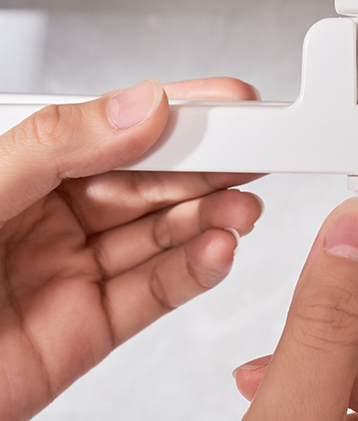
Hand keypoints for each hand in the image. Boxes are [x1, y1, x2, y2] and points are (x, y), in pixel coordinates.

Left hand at [0, 77, 264, 420]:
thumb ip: (56, 145)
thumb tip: (139, 105)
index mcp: (26, 169)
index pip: (119, 129)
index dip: (180, 113)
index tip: (233, 101)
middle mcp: (55, 215)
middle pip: (151, 180)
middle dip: (210, 166)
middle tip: (260, 151)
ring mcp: (75, 271)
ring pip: (162, 233)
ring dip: (211, 217)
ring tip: (242, 207)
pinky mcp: (89, 328)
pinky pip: (154, 292)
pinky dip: (194, 270)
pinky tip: (217, 250)